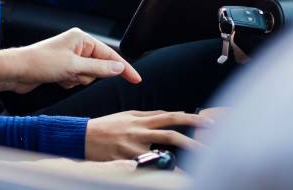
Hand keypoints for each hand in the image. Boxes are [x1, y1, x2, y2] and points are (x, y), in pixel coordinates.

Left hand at [8, 28, 140, 93]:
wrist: (16, 71)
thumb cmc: (40, 63)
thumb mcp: (74, 67)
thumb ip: (99, 69)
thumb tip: (119, 68)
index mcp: (81, 38)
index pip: (110, 55)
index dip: (124, 68)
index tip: (137, 80)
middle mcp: (76, 45)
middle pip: (99, 67)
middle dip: (88, 75)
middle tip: (72, 73)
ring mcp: (69, 57)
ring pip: (88, 76)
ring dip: (77, 80)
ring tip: (61, 76)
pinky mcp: (62, 68)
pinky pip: (76, 80)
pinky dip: (70, 83)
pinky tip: (57, 79)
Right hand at [85, 110, 213, 160]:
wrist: (83, 137)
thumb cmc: (105, 127)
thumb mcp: (126, 115)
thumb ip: (147, 115)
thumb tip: (168, 114)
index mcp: (140, 119)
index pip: (170, 116)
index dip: (190, 118)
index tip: (207, 122)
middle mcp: (139, 132)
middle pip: (171, 134)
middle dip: (193, 142)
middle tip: (210, 149)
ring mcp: (133, 147)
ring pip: (162, 153)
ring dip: (179, 162)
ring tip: (192, 171)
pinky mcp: (126, 160)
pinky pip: (146, 167)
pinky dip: (158, 172)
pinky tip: (167, 178)